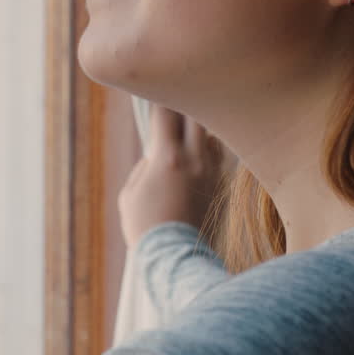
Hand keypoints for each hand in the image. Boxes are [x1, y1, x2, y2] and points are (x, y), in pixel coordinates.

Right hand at [119, 105, 230, 248]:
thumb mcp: (130, 194)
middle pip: (196, 114)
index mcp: (168, 157)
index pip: (165, 111)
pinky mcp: (223, 185)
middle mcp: (195, 158)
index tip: (153, 96)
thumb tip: (155, 154)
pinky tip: (197, 158)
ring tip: (187, 133)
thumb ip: (144, 166)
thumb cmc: (145, 227)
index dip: (157, 100)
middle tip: (174, 105)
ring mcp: (214, 171)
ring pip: (211, 134)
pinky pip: (219, 157)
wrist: (176, 259)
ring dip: (198, 130)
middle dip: (184, 107)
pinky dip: (208, 152)